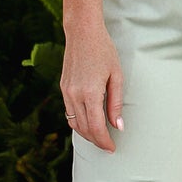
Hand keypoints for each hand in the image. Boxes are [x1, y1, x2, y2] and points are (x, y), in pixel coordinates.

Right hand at [60, 19, 123, 152]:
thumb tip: (118, 126)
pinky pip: (69, 112)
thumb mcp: (116, 76)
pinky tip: (89, 122)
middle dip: (96, 141)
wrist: (82, 33)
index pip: (97, 128)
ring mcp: (66, 92)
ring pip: (75, 123)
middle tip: (108, 145)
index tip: (112, 148)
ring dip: (87, 134)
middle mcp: (75, 95)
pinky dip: (78, 122)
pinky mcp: (63, 88)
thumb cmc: (104, 51)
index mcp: (90, 93)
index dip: (104, 142)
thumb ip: (116, 103)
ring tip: (100, 136)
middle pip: (85, 129)